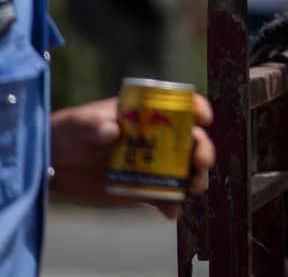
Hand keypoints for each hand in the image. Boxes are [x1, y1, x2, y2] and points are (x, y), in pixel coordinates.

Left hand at [50, 93, 214, 219]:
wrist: (53, 165)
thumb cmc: (69, 132)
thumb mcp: (79, 123)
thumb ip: (95, 125)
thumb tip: (113, 132)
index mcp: (147, 114)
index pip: (181, 106)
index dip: (197, 109)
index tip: (203, 119)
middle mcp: (157, 138)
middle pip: (191, 141)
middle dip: (202, 150)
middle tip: (200, 163)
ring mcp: (151, 165)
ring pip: (184, 170)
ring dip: (195, 178)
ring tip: (192, 189)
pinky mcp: (141, 189)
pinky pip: (163, 197)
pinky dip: (171, 205)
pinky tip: (170, 213)